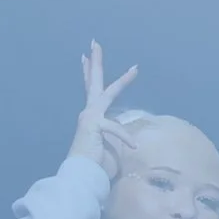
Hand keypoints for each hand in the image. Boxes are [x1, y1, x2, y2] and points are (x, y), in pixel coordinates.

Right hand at [70, 42, 139, 178]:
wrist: (82, 175)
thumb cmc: (96, 165)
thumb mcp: (109, 147)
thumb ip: (115, 137)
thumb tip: (131, 139)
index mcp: (92, 117)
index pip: (92, 91)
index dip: (89, 74)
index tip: (86, 58)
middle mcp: (89, 113)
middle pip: (94, 82)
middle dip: (96, 62)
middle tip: (96, 43)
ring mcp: (90, 117)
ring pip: (109, 92)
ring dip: (123, 81)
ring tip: (136, 68)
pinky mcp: (95, 125)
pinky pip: (116, 128)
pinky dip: (126, 137)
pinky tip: (134, 146)